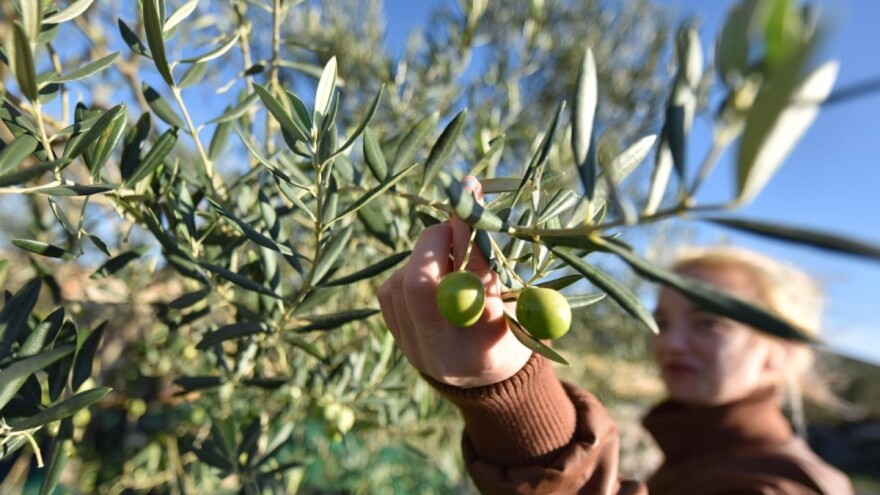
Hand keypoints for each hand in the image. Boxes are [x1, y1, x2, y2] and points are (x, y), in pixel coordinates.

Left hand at [377, 177, 531, 387]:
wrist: (481, 374)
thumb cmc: (508, 328)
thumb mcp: (515, 302)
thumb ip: (492, 259)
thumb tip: (468, 192)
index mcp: (482, 351)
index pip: (471, 289)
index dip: (469, 243)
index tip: (470, 205)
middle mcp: (439, 354)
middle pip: (418, 286)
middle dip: (434, 243)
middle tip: (455, 223)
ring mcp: (410, 346)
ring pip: (402, 281)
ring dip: (426, 256)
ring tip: (452, 257)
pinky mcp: (393, 334)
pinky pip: (391, 287)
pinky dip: (412, 269)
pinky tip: (435, 275)